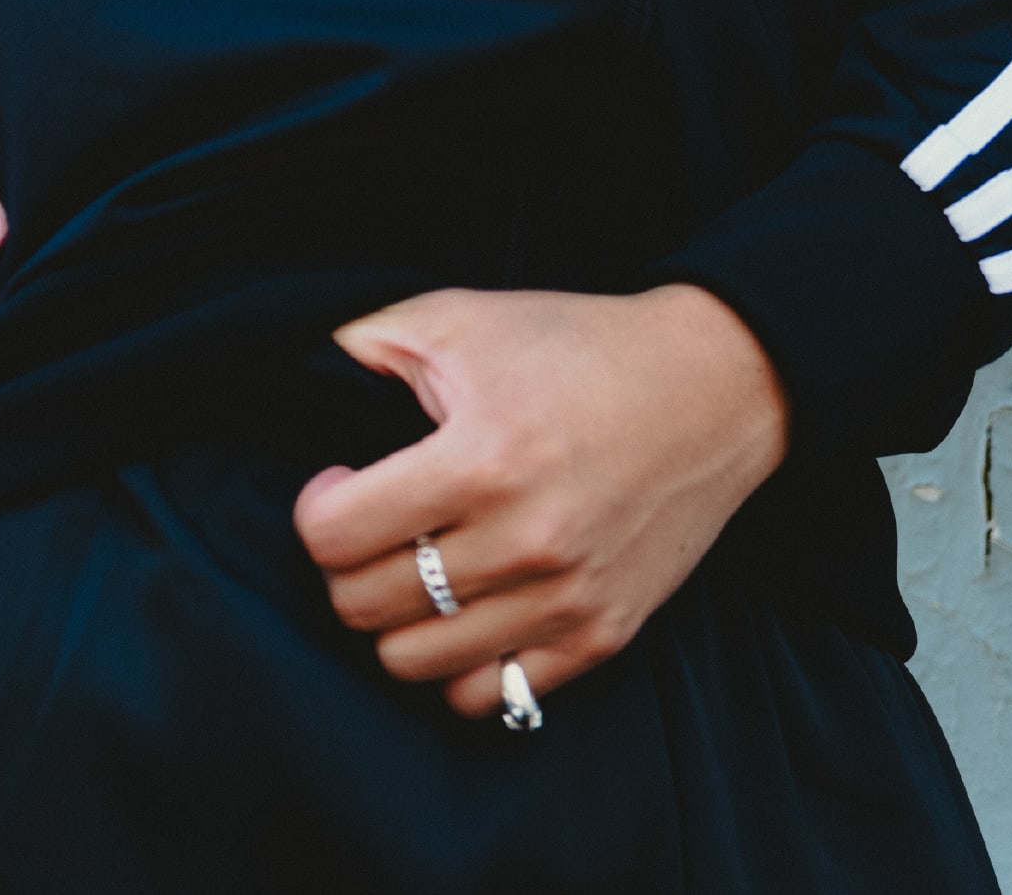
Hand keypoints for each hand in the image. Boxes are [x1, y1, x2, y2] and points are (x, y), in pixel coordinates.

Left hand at [293, 283, 788, 717]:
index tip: (337, 484)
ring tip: (415, 566)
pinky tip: (467, 609)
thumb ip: (370, 339)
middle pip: (366, 607)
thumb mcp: (466, 316)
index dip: (317, 510)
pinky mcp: (601, 634)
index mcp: (480, 458)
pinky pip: (493, 695)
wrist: (709, 389)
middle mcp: (522, 540)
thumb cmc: (578, 345)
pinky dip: (463, 664)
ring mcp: (564, 597)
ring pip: (415, 663)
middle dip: (347, 566)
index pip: (337, 537)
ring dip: (398, 618)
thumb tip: (301, 365)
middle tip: (372, 525)